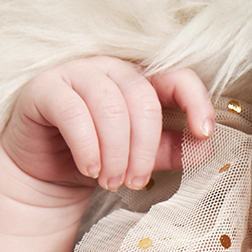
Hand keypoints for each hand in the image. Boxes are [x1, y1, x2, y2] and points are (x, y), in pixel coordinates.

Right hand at [0, 56, 213, 191]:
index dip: (195, 101)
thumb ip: (175, 150)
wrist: (47, 176)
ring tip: (111, 182)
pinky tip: (89, 169)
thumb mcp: (145, 158)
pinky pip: (73, 113)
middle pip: (143, 99)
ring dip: (115, 153)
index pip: (178, 77)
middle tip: (135, 182)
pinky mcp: (46, 88)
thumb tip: (205, 145)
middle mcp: (112, 69)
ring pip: (110, 106)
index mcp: (142, 81)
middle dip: (144, 149)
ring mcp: (78, 73)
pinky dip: (87, 147)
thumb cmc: (101, 159)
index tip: (204, 132)